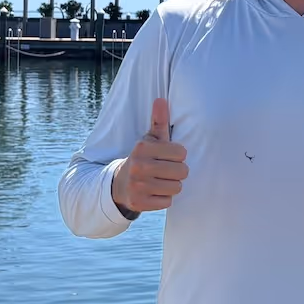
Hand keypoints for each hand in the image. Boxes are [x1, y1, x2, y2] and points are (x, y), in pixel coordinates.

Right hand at [111, 97, 188, 214]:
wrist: (121, 184)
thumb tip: (160, 99)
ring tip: (160, 180)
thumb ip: (159, 120)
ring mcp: (137, 186)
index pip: (182, 153)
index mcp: (143, 148)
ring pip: (176, 188)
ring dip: (172, 185)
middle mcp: (139, 166)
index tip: (168, 156)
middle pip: (182, 171)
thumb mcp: (150, 139)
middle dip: (178, 171)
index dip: (179, 155)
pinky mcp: (139, 203)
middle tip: (166, 170)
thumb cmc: (144, 157)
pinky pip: (167, 202)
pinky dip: (164, 198)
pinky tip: (154, 192)